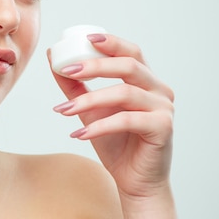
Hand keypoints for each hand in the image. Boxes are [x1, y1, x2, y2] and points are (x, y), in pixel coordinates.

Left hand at [49, 33, 174, 198]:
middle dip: (95, 65)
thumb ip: (75, 85)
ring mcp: (164, 108)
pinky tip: (79, 134)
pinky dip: (100, 125)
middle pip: (129, 66)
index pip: (131, 52)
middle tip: (67, 70)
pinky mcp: (163, 128)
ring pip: (124, 93)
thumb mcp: (90, 110)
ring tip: (64, 110)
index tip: (86, 37)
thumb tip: (54, 57)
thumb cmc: (115, 143)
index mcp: (146, 80)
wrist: (134, 181)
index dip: (111, 42)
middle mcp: (159, 90)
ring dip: (90, 99)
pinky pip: (127, 120)